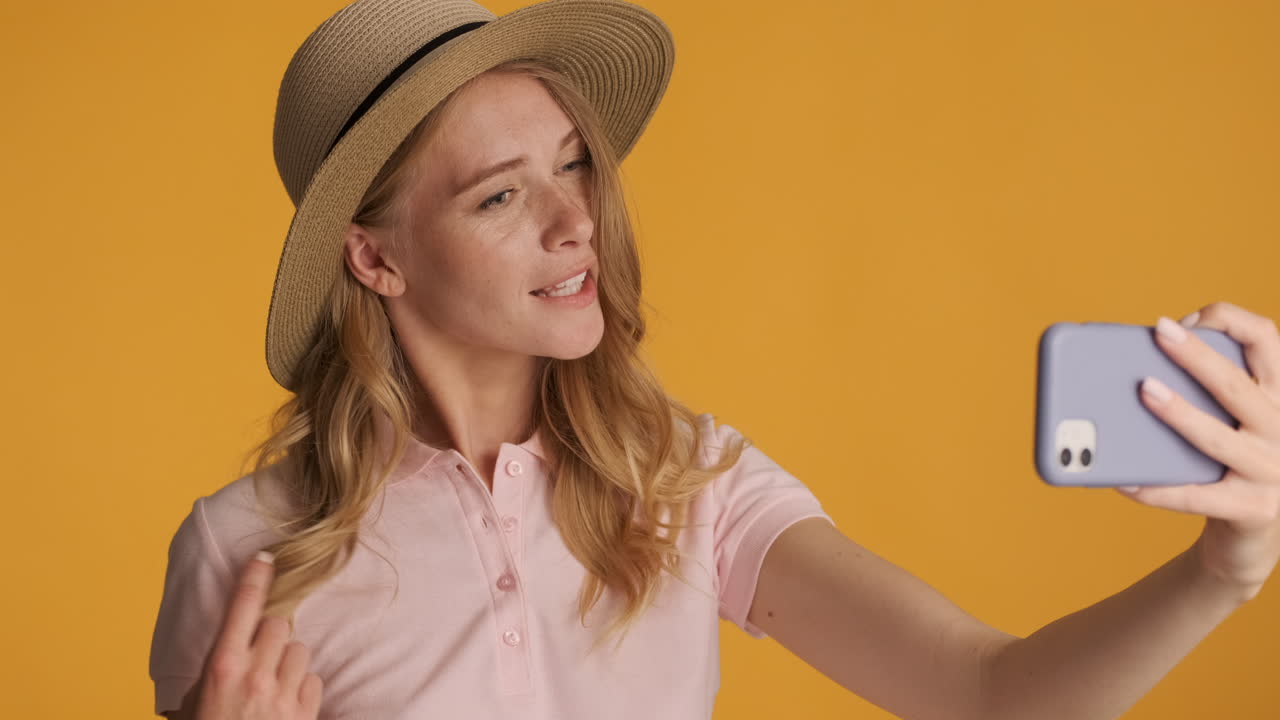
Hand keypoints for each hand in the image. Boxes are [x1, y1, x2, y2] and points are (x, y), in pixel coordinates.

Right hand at [192, 551, 322, 719]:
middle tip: (259, 655)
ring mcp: (282, 695)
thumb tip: (225, 646)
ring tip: (271, 685)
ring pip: (300, 650)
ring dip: (288, 662)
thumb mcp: (196, 702)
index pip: (242, 608)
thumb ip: (213, 670)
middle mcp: (254, 675)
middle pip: (278, 624)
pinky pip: (313, 680)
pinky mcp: (304, 713)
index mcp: (221, 668)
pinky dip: (302, 688)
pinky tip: (286, 704)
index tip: (265, 557)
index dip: (255, 577)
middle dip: (271, 635)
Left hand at [1116, 301, 1279, 601]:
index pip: (1268, 340)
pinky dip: (1154, 488)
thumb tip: (1142, 368)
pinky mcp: (1251, 509)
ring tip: (1144, 390)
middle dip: (1197, 356)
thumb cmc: (1229, 459)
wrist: (1255, 530)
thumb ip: (1205, 390)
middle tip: (1159, 332)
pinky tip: (1122, 479)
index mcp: (1278, 395)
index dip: (1230, 322)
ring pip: (1217, 438)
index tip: (1189, 318)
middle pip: (1237, 385)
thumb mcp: (1231, 417)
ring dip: (1178, 413)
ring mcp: (1271, 471)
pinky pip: (1194, 496)